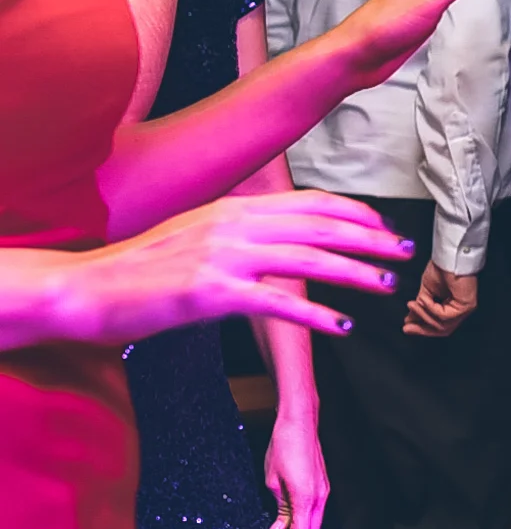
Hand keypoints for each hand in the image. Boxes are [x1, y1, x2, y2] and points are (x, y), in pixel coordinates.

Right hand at [59, 191, 410, 344]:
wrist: (86, 287)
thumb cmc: (140, 268)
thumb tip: (278, 235)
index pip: (310, 201)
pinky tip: (341, 327)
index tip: (384, 227)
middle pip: (320, 225)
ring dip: (356, 273)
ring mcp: (223, 257)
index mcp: (232, 207)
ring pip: (308, 259)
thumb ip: (238, 230)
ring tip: (388, 287)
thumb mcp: (194, 233)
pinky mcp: (212, 293)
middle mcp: (233, 224)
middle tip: (405, 252)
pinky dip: (315, 314)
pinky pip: (277, 302)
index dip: (355, 213)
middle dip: (371, 239)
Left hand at [264, 409, 331, 528]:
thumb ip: (280, 508)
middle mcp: (320, 497)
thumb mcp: (273, 480)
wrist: (300, 422)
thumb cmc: (284, 447)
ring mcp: (324, 491)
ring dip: (301, 528)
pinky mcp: (323, 485)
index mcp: (306, 498)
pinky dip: (305, 516)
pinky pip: (317, 510)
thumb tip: (278, 528)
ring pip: (316, 523)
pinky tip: (291, 508)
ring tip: (281, 522)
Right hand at [403, 261, 477, 337]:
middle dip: (423, 329)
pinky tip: (424, 299)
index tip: (407, 328)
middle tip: (407, 327)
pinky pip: (444, 315)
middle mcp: (460, 310)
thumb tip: (410, 319)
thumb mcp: (426, 292)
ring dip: (424, 315)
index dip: (423, 329)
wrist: (449, 255)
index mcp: (453, 307)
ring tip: (412, 305)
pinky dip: (431, 309)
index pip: (440, 325)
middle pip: (442, 330)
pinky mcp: (466, 306)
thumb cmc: (442, 268)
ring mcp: (465, 309)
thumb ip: (420, 307)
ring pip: (442, 325)